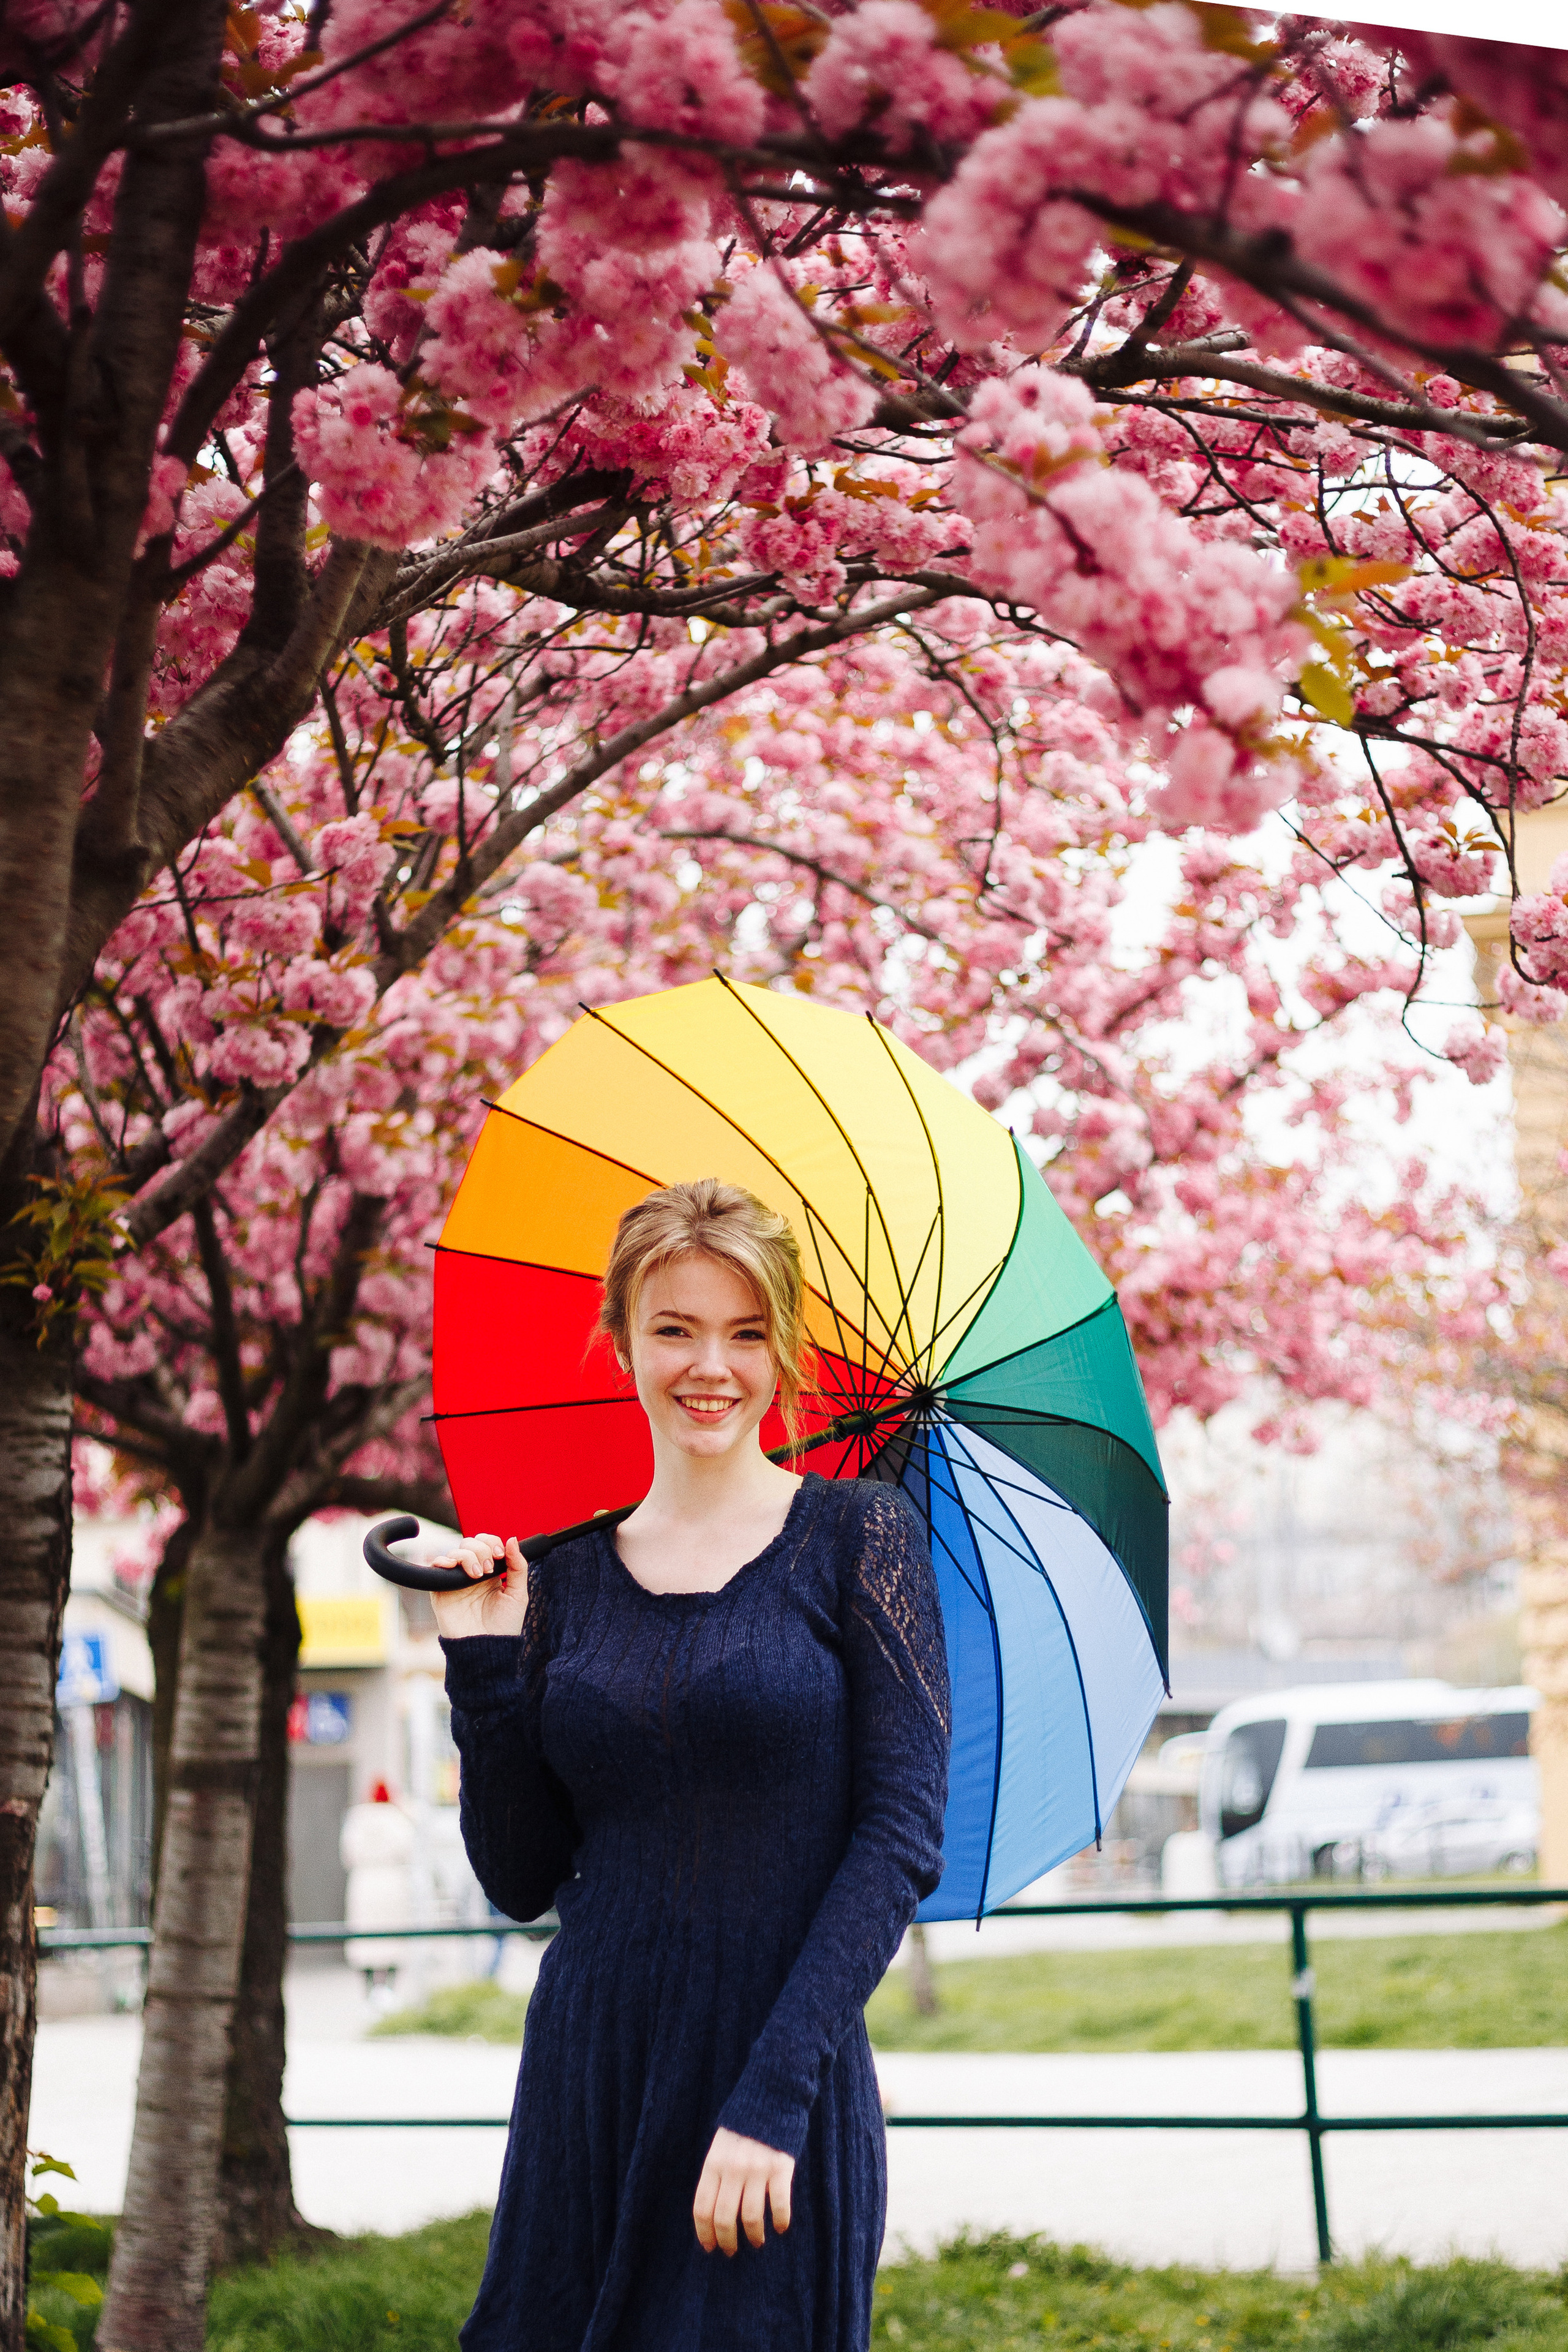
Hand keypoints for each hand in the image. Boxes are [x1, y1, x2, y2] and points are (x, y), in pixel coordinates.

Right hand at [428, 1533, 527, 1639]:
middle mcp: (472, 1574)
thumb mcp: (518, 1594)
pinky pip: (435, 1567)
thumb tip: (513, 1539)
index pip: (486, 1544)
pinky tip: (454, 1567)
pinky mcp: (440, 1590)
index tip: (500, 1555)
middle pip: (470, 1543)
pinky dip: (443, 1561)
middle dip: (481, 1550)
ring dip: (468, 1556)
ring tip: (477, 1575)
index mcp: (490, 1573)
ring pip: (455, 1552)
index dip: (492, 1542)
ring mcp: (456, 1581)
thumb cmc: (503, 1626)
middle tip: (489, 1568)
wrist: (486, 1649)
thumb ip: (518, 1567)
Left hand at [692, 2127, 792, 2255]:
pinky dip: (780, 2221)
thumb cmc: (743, 2125)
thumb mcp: (720, 2145)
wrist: (771, 2096)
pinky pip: (779, 2204)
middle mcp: (732, 2169)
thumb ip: (716, 2174)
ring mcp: (757, 2169)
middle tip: (732, 2251)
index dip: (704, 2234)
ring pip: (750, 2217)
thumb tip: (713, 2213)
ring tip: (757, 2242)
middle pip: (724, 2218)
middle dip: (727, 2241)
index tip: (710, 2247)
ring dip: (753, 2236)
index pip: (702, 2208)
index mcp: (714, 2163)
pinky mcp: (780, 2168)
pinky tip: (780, 2227)